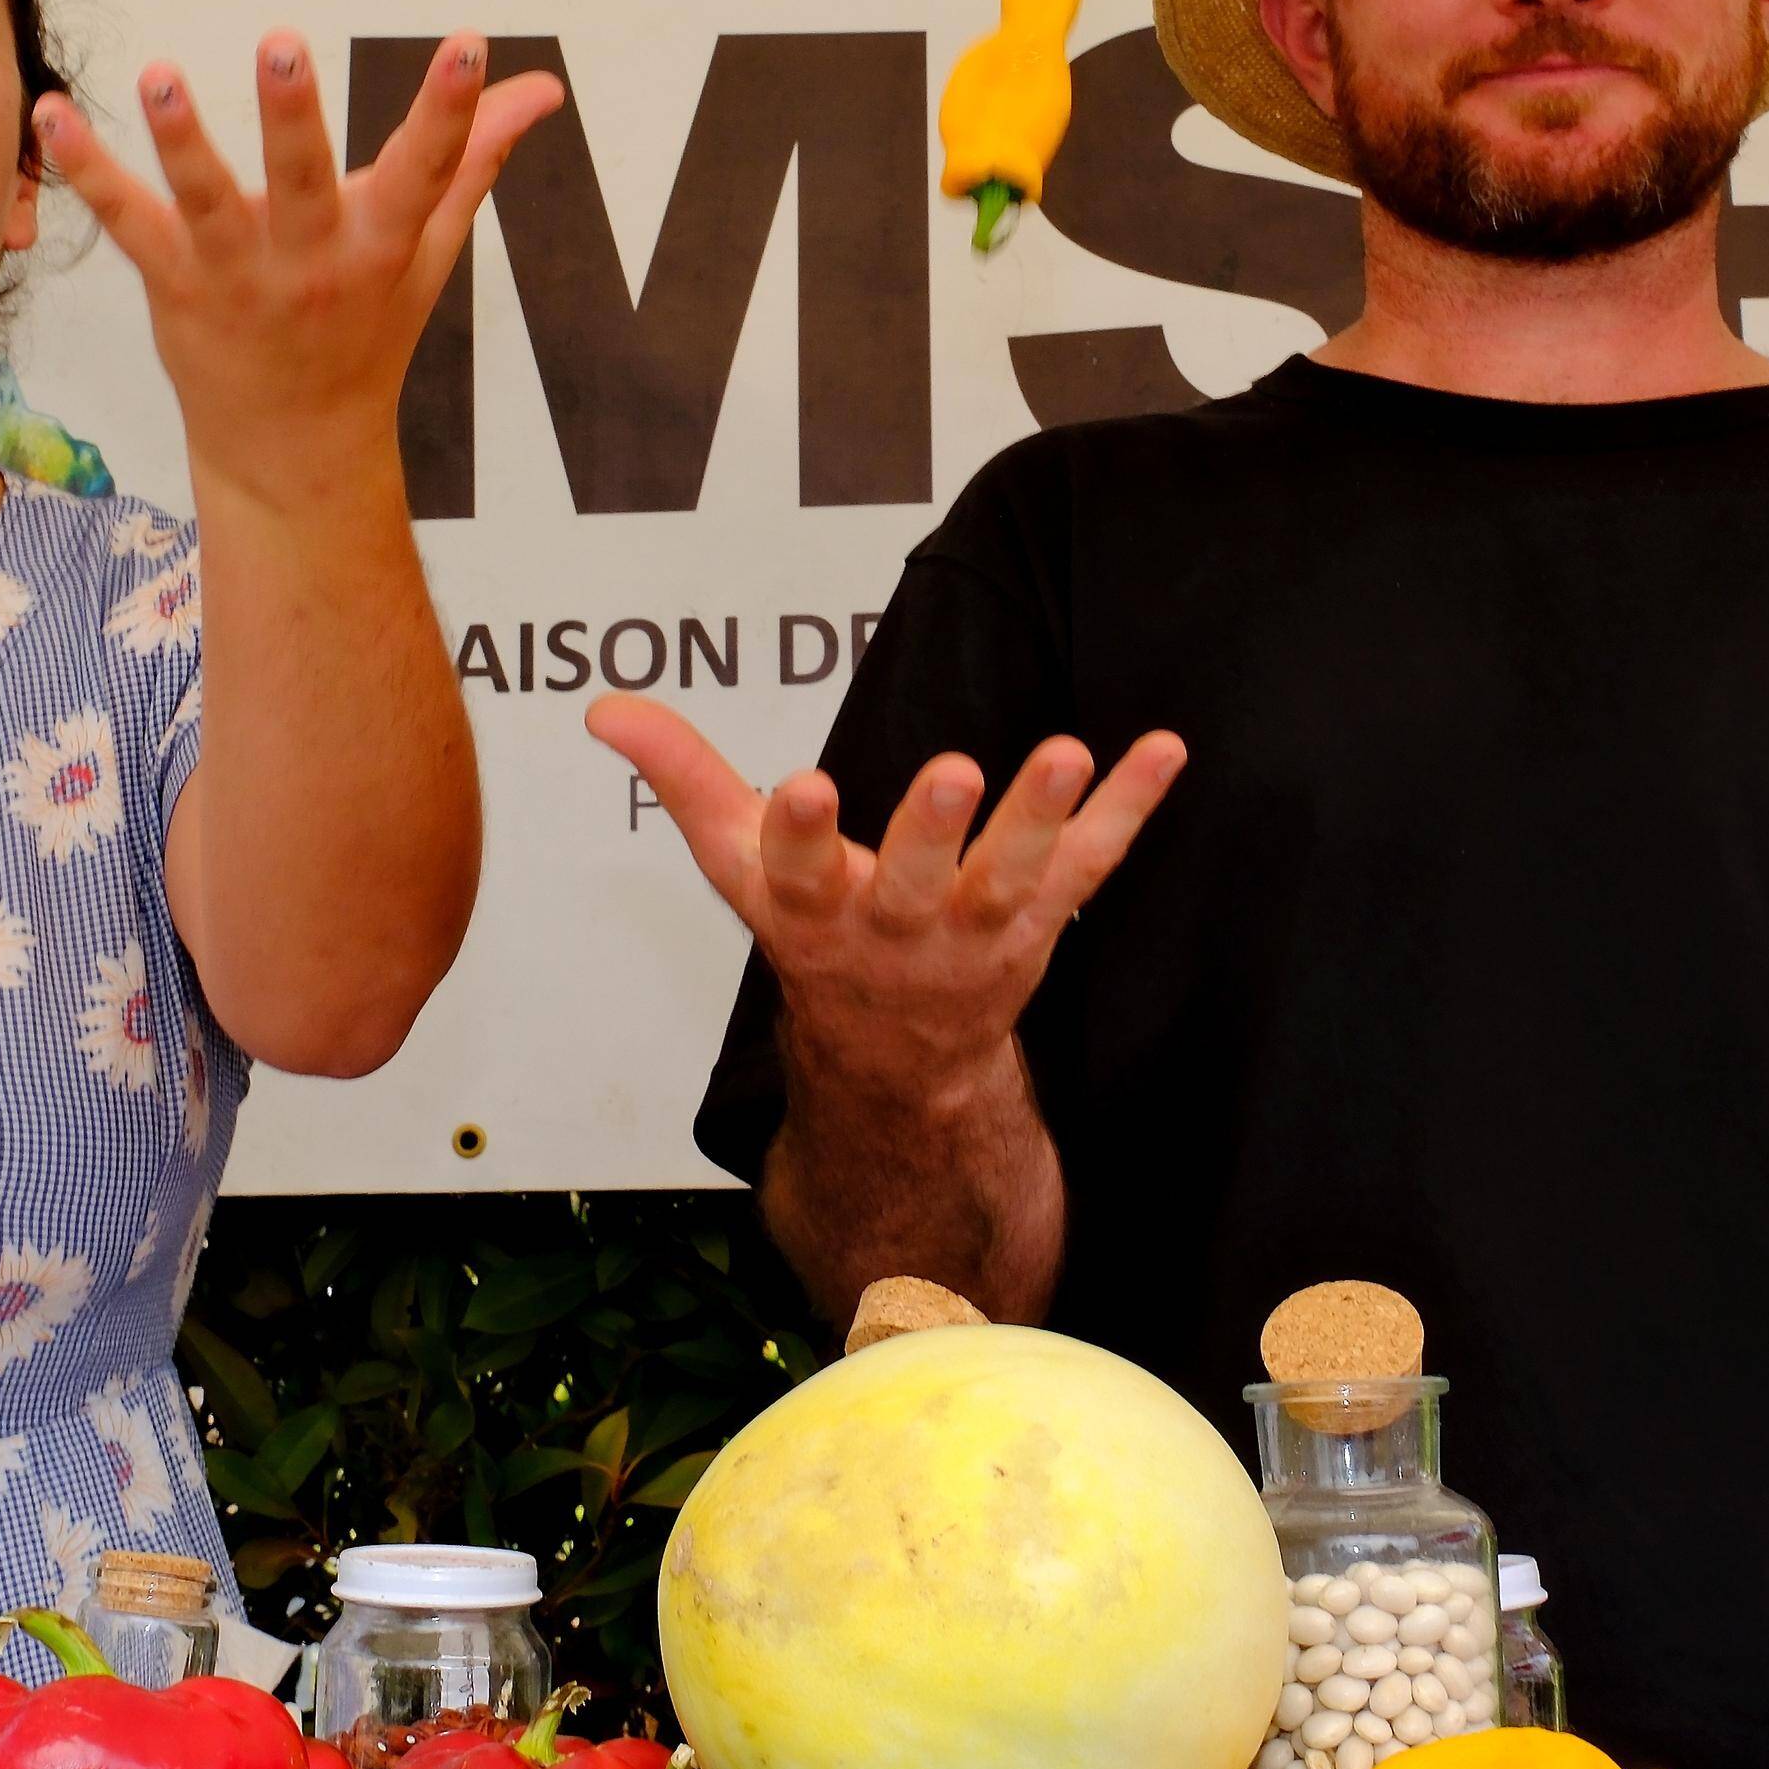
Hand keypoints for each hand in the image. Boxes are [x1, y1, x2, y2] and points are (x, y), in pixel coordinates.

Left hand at [40, 33, 559, 490]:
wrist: (297, 451)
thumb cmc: (367, 333)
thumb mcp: (428, 250)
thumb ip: (475, 159)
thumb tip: (542, 88)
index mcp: (381, 244)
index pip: (428, 169)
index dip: (451, 109)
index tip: (468, 45)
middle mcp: (313, 261)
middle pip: (306, 181)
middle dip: (295, 117)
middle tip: (283, 48)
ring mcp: (241, 276)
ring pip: (208, 202)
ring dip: (183, 139)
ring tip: (160, 76)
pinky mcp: (178, 287)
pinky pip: (130, 226)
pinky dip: (88, 174)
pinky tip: (53, 118)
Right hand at [592, 698, 1186, 1097]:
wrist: (897, 1060)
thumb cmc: (815, 936)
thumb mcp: (739, 869)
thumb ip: (683, 780)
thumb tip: (604, 708)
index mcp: (812, 911)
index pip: (795, 870)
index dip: (795, 830)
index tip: (800, 786)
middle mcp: (894, 928)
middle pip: (912, 880)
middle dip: (930, 830)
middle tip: (953, 771)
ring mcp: (974, 930)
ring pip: (1010, 877)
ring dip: (1039, 815)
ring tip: (1065, 751)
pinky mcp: (1040, 920)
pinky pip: (1092, 864)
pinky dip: (1130, 808)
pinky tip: (1164, 749)